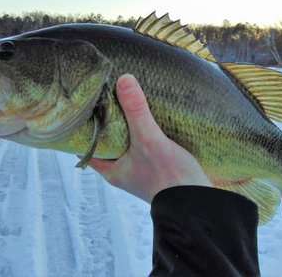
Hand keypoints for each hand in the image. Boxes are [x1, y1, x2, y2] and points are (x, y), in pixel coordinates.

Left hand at [89, 74, 211, 202]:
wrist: (198, 203)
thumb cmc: (169, 178)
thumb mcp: (149, 139)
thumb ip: (136, 111)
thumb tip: (123, 79)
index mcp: (111, 170)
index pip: (86, 147)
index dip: (83, 128)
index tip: (83, 107)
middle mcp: (122, 170)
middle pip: (107, 142)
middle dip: (106, 122)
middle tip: (104, 98)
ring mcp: (139, 170)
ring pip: (126, 143)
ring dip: (126, 125)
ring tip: (125, 102)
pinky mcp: (157, 166)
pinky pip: (142, 144)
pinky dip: (142, 131)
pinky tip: (148, 117)